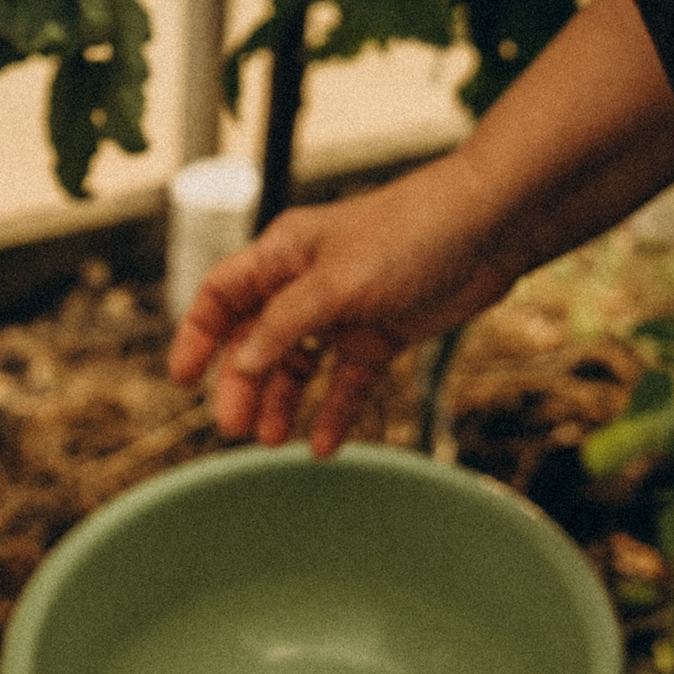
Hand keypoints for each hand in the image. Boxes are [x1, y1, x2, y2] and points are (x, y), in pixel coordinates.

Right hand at [166, 157, 519, 455]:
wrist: (490, 228)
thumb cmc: (410, 233)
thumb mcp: (336, 281)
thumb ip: (286, 324)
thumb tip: (244, 364)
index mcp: (283, 254)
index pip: (222, 296)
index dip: (198, 336)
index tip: (184, 380)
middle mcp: (306, 283)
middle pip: (256, 340)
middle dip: (242, 384)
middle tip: (237, 429)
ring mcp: (344, 310)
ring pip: (298, 364)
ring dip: (283, 401)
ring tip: (274, 440)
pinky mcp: (381, 333)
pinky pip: (347, 380)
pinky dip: (334, 410)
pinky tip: (323, 445)